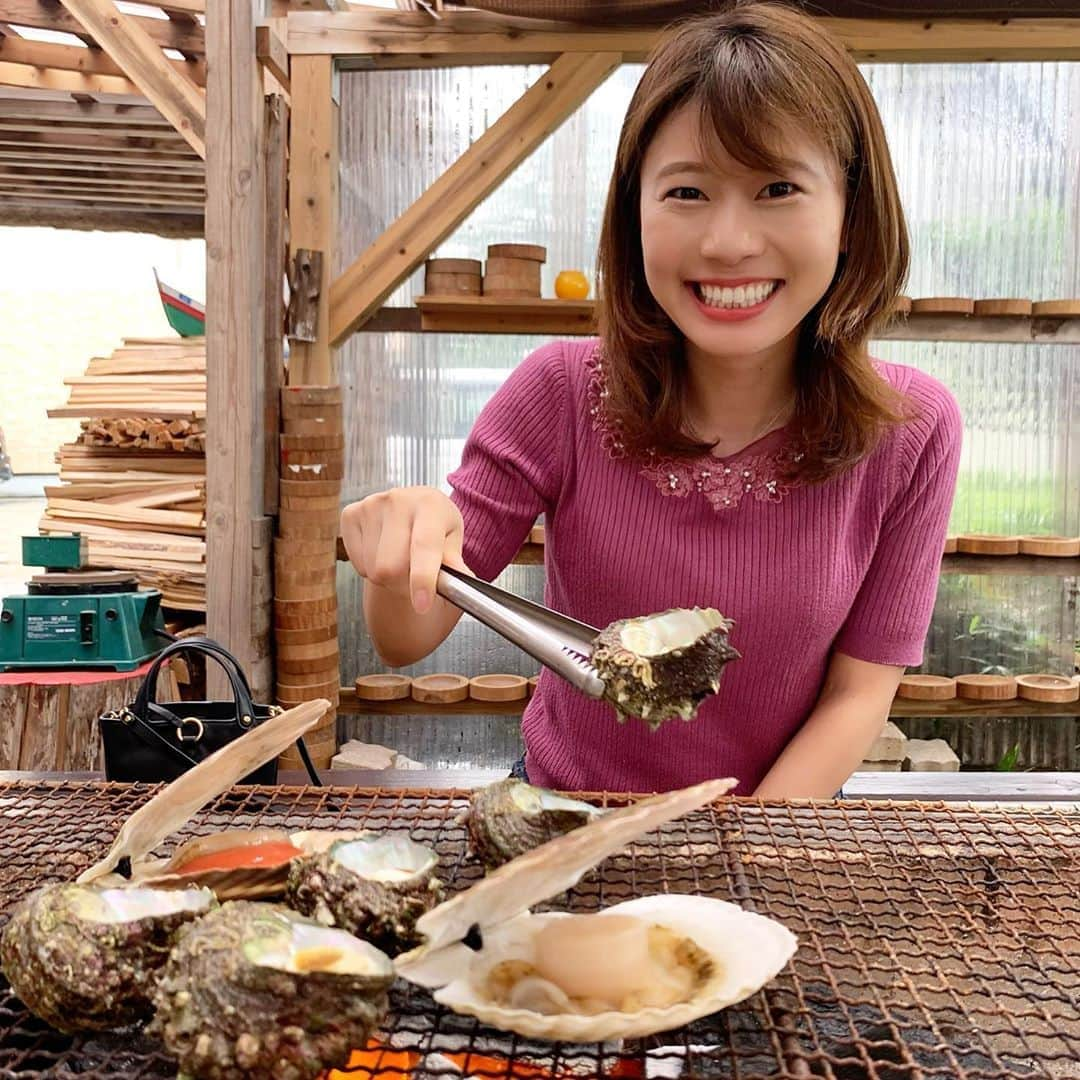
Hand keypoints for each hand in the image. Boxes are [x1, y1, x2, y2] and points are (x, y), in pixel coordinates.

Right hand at [340, 487, 466, 614]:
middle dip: (404, 584)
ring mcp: (371, 505)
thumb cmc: (437, 528)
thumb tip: (459, 582)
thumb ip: (455, 565)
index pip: (424, 546)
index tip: (422, 605)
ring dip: (387, 578)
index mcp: (431, 504)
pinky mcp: (351, 514)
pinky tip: (381, 552)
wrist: (415, 509)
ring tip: (400, 561)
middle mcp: (399, 500)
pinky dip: (370, 568)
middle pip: (392, 567)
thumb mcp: (454, 543)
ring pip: (374, 569)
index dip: (422, 578)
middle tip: (415, 578)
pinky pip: (358, 563)